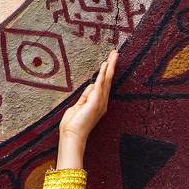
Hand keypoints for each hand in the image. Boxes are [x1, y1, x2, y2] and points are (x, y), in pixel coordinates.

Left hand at [57, 49, 116, 167]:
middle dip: (112, 65)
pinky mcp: (95, 101)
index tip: (108, 62)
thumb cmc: (74, 124)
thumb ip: (86, 97)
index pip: (103, 84)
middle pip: (108, 79)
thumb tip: (91, 86)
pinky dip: (103, 73)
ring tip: (114, 54)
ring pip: (106, 79)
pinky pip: (100, 84)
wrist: (72, 135)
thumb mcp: (79, 106)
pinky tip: (106, 64)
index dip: (106, 73)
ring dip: (110, 66)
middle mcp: (102, 102)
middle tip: (115, 53)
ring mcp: (100, 101)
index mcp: (98, 103)